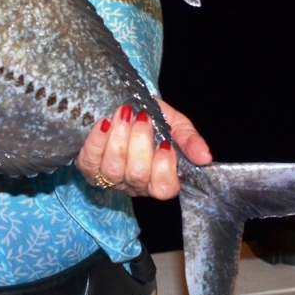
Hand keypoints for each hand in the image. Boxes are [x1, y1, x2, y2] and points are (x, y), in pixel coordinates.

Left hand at [75, 98, 210, 199]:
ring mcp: (110, 179)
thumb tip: (205, 158)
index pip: (164, 188)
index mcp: (159, 179)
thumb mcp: (176, 125)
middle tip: (142, 117)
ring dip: (118, 139)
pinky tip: (104, 122)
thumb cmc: (153, 118)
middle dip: (139, 142)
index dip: (163, 167)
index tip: (163, 141)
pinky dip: (96, 140)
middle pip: (137, 176)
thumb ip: (190, 140)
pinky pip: (89, 161)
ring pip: (112, 170)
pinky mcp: (89, 168)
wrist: (125, 105)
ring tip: (123, 114)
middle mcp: (134, 185)